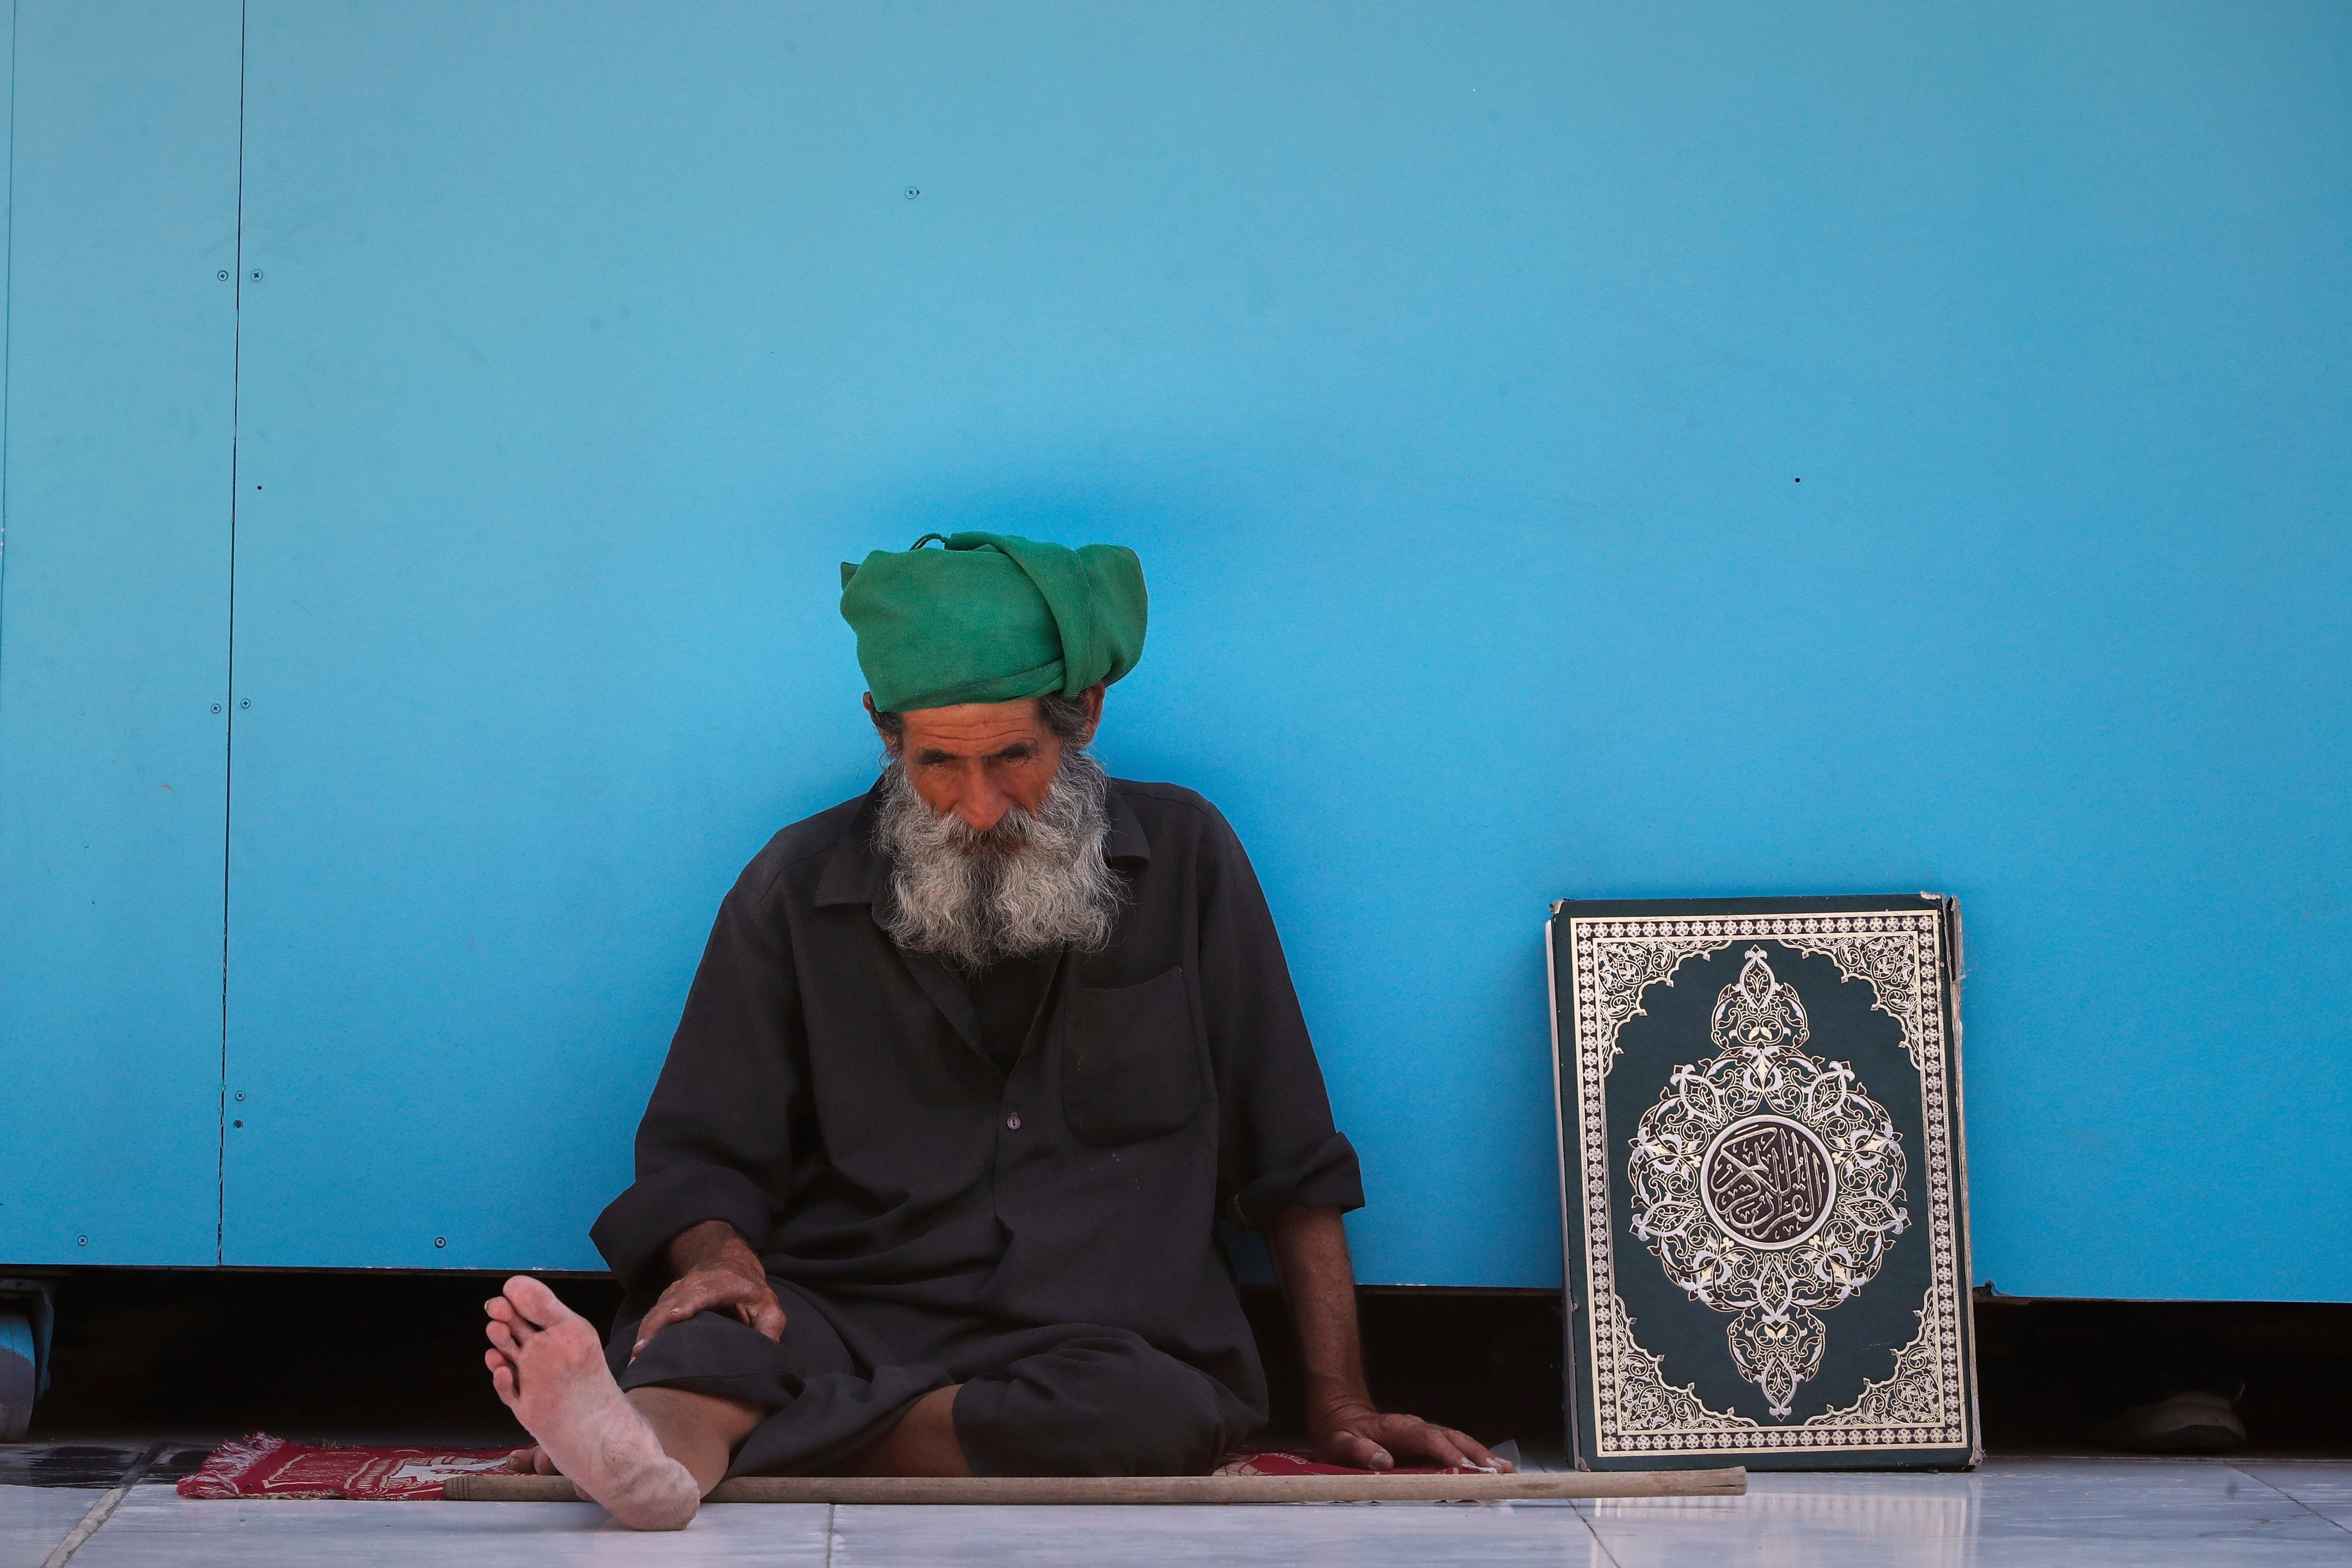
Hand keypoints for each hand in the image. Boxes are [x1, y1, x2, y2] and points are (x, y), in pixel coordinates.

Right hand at [630, 1221, 785, 1358]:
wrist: (730, 1264)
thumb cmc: (751, 1292)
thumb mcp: (769, 1307)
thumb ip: (770, 1329)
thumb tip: (766, 1355)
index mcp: (721, 1284)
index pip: (702, 1293)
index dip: (688, 1304)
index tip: (674, 1318)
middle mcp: (694, 1284)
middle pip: (671, 1304)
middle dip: (657, 1326)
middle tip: (643, 1352)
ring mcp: (677, 1291)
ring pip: (658, 1310)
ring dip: (646, 1332)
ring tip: (636, 1357)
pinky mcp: (667, 1300)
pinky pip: (653, 1316)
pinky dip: (644, 1332)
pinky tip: (637, 1352)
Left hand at [1310, 1400, 1511, 1472]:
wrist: (1341, 1414)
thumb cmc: (1340, 1433)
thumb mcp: (1339, 1443)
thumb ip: (1358, 1451)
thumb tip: (1383, 1460)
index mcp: (1397, 1428)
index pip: (1427, 1439)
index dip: (1446, 1452)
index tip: (1465, 1467)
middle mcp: (1417, 1428)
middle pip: (1451, 1438)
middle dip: (1476, 1454)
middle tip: (1498, 1471)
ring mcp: (1425, 1434)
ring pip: (1459, 1441)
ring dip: (1482, 1456)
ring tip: (1506, 1470)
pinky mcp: (1429, 1442)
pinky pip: (1456, 1447)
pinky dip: (1475, 1457)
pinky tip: (1493, 1468)